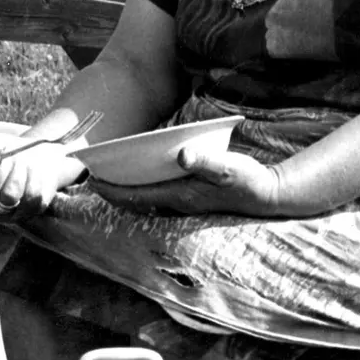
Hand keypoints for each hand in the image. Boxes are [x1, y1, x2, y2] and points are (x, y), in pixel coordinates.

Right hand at [0, 132, 77, 221]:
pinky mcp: (27, 212)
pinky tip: (31, 170)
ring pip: (10, 196)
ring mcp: (3, 213)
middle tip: (8, 155)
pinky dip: (33, 178)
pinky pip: (31, 197)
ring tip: (20, 161)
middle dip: (1, 169)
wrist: (30, 153)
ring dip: (17, 173)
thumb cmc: (0, 149)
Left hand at [90, 144, 280, 217]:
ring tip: (108, 176)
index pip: (136, 196)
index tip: (91, 180)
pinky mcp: (190, 198)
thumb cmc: (248, 180)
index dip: (112, 190)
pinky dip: (142, 187)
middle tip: (91, 177)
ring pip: (144, 199)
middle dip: (112, 191)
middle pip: (135, 201)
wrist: (268, 194)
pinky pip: (157, 194)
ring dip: (125, 190)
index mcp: (180, 196)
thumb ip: (205, 162)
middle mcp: (177, 203)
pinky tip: (140, 175)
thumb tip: (182, 156)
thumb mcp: (229, 168)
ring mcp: (183, 203)